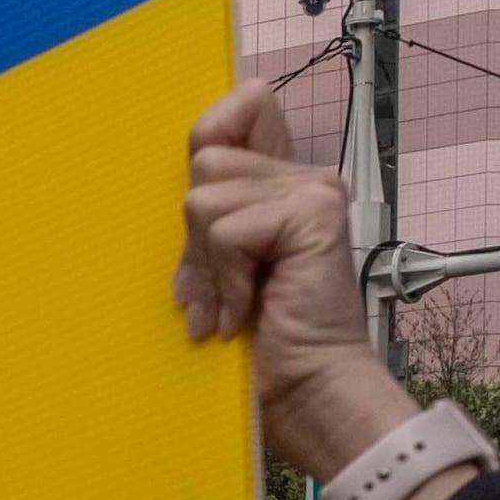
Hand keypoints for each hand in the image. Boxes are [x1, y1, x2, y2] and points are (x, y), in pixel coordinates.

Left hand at [176, 85, 422, 499]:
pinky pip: (227, 229)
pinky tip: (247, 312)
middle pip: (205, 162)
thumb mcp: (220, 268)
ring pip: (205, 197)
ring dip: (208, 265)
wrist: (309, 395)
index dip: (212, 137)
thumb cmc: (265, 344)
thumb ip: (211, 217)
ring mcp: (314, 192)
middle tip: (219, 292)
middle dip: (196, 240)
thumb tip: (185, 178)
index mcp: (288, 182)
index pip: (244, 104)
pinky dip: (226, 279)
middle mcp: (307, 177)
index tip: (213, 218)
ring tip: (234, 308)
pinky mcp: (312, 214)